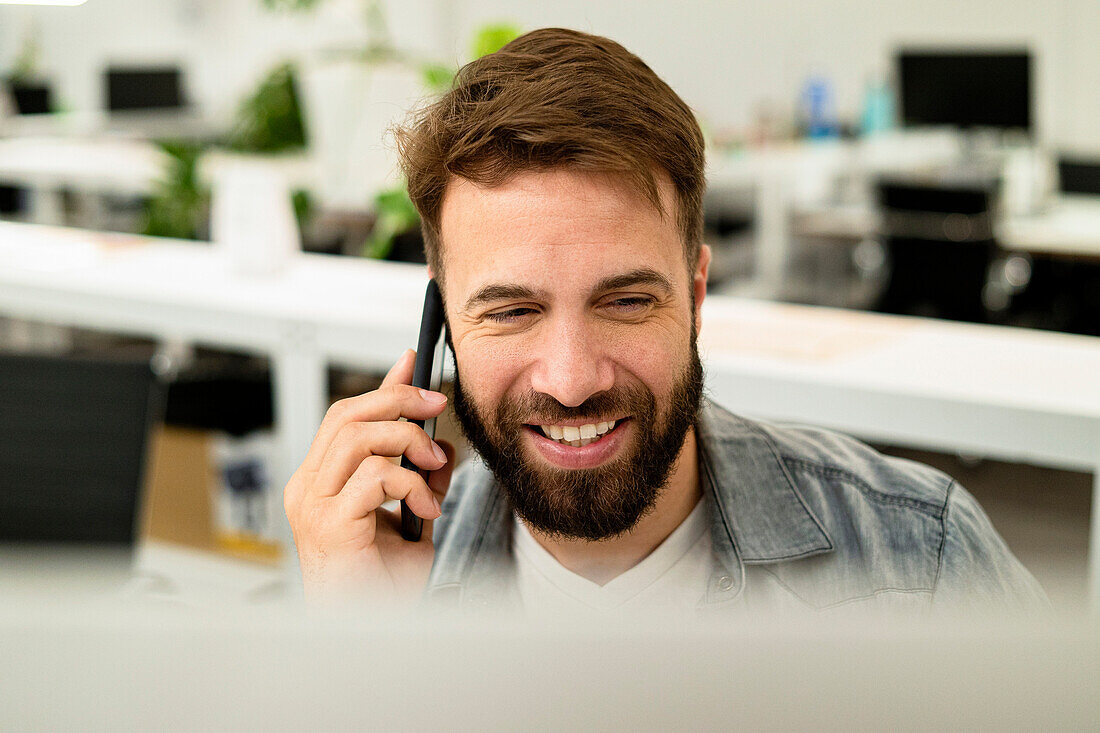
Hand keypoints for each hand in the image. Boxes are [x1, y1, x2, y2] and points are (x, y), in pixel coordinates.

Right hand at [283, 349, 454, 604]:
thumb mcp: (411, 518)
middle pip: (349, 414)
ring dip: (410, 442)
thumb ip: (419, 480)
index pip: (347, 416)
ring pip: (361, 437)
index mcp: (321, 482)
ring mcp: (313, 505)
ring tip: (434, 468)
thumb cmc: (380, 586)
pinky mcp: (329, 525)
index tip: (412, 361)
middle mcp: (309, 488)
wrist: (370, 629)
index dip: (383, 385)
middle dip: (400, 401)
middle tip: (437, 408)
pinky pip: (376, 477)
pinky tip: (426, 510)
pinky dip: (412, 485)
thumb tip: (440, 445)